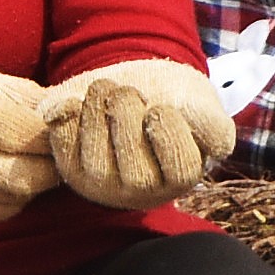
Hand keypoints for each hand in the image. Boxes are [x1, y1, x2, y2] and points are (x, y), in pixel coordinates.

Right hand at [0, 65, 56, 227]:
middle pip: (35, 176)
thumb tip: (73, 108)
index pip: (37, 137)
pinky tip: (2, 173)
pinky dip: (13, 194)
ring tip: (25, 158)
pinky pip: (5, 210)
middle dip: (52, 164)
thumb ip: (29, 99)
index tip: (62, 125)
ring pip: (23, 196)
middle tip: (54, 149)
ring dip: (33, 180)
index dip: (56, 133)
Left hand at [38, 59, 237, 207]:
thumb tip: (207, 147)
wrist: (134, 84)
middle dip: (130, 119)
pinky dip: (67, 114)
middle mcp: (139, 191)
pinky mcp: (69, 165)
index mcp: (177, 179)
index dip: (169, 134)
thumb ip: (211, 124)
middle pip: (137, 172)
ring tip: (108, 89)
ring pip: (96, 161)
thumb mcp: (201, 104)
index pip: (180, 170)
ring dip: (98, 111)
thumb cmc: (174, 98)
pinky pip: (63, 142)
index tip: (162, 108)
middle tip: (130, 94)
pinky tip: (79, 101)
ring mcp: (101, 183)